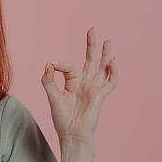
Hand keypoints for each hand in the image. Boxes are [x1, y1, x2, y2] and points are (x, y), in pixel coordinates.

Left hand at [41, 27, 117, 143]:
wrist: (71, 133)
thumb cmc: (61, 117)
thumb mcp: (51, 95)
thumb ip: (48, 79)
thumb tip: (49, 62)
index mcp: (72, 82)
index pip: (69, 66)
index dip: (61, 64)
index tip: (53, 67)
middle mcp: (84, 83)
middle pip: (90, 59)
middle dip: (91, 44)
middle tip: (92, 28)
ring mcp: (94, 88)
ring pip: (102, 67)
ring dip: (106, 53)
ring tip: (107, 40)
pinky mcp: (100, 95)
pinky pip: (110, 81)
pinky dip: (113, 71)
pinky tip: (113, 60)